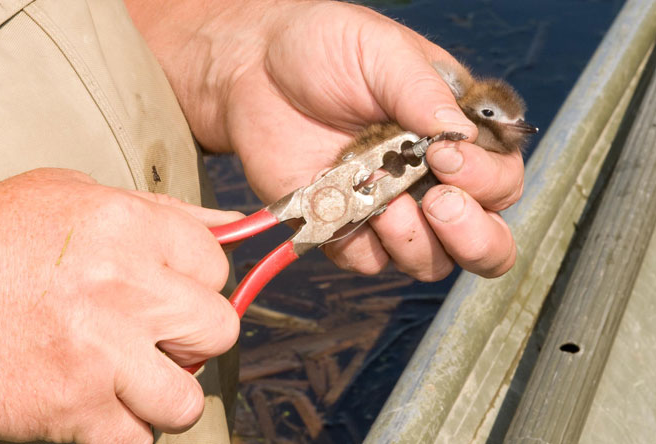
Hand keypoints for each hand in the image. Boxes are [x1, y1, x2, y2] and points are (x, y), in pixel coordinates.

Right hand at [0, 169, 239, 442]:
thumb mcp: (70, 194)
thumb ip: (159, 208)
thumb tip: (230, 222)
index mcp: (129, 227)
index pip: (217, 264)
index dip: (198, 283)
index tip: (176, 292)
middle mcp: (124, 287)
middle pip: (218, 330)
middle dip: (192, 339)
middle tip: (157, 336)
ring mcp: (102, 353)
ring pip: (186, 399)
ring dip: (162, 395)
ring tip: (129, 377)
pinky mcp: (73, 410)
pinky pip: (135, 439)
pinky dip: (120, 431)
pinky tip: (97, 405)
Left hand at [127, 0, 522, 279]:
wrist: (253, 69)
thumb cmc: (323, 48)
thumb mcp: (383, 52)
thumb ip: (424, 93)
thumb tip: (459, 136)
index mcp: (454, 135)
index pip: (501, 180)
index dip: (486, 181)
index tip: (445, 155)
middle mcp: (430, 180)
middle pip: (483, 240)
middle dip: (472, 236)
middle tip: (439, 202)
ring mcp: (388, 208)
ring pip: (430, 261)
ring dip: (415, 240)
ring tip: (384, 200)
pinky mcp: (344, 226)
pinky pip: (369, 261)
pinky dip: (361, 243)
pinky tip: (341, 202)